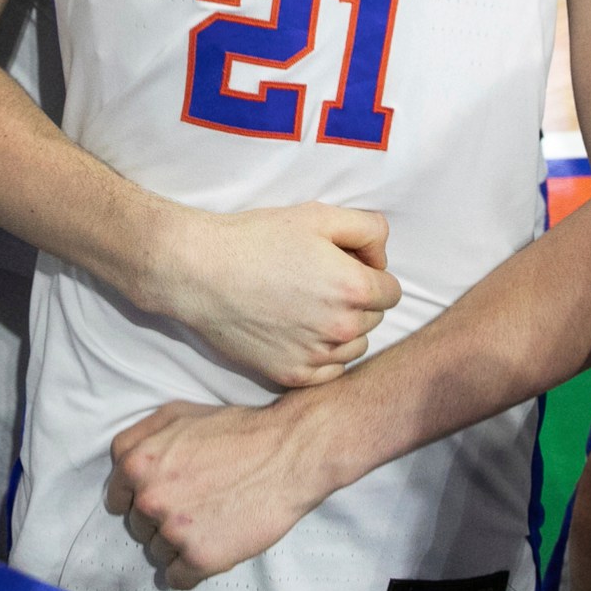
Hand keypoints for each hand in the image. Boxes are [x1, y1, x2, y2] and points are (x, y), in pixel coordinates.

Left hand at [106, 398, 337, 588]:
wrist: (288, 454)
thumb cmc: (237, 430)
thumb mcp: (179, 412)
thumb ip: (141, 435)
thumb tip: (121, 464)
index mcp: (137, 463)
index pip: (117, 497)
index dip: (140, 498)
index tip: (163, 499)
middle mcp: (148, 499)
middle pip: (138, 527)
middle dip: (161, 520)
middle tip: (195, 507)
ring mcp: (173, 531)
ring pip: (157, 552)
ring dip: (178, 545)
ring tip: (210, 524)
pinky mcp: (200, 558)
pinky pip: (177, 578)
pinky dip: (191, 569)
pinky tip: (212, 548)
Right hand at [146, 202, 401, 387]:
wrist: (200, 272)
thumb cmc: (256, 240)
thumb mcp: (318, 215)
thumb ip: (368, 229)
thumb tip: (381, 258)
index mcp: (354, 289)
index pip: (391, 291)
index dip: (371, 273)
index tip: (344, 264)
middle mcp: (341, 329)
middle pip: (374, 318)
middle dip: (357, 301)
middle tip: (318, 281)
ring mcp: (316, 356)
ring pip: (355, 347)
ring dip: (342, 330)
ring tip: (306, 305)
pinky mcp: (292, 375)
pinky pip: (330, 371)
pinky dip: (323, 355)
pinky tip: (298, 331)